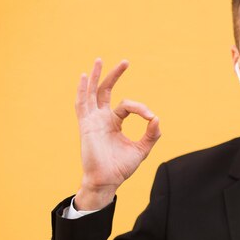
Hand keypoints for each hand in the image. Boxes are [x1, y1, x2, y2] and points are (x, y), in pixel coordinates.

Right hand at [74, 58, 160, 209]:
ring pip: (92, 93)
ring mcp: (93, 120)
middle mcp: (102, 118)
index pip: (127, 105)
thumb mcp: (142, 149)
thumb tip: (157, 118)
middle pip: (105, 90)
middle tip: (125, 61)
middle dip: (115, 75)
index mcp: (114, 122)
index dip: (141, 108)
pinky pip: (81, 104)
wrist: (108, 180)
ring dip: (95, 76)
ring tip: (99, 60)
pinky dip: (82, 90)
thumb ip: (151, 134)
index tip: (151, 118)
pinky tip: (83, 77)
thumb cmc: (121, 167)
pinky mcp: (86, 125)